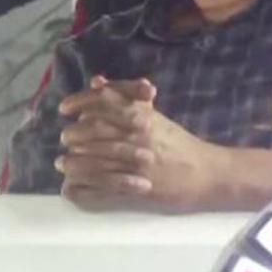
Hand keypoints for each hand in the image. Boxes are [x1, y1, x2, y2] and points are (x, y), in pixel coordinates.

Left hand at [55, 76, 226, 211]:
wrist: (208, 174)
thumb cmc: (178, 144)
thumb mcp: (153, 116)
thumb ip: (125, 98)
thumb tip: (97, 82)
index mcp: (143, 117)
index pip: (104, 102)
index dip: (80, 102)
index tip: (65, 108)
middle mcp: (138, 137)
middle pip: (95, 130)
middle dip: (74, 134)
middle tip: (65, 138)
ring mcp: (137, 165)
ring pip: (95, 160)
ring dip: (74, 162)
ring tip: (63, 163)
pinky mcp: (138, 189)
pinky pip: (103, 188)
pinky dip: (84, 187)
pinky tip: (72, 186)